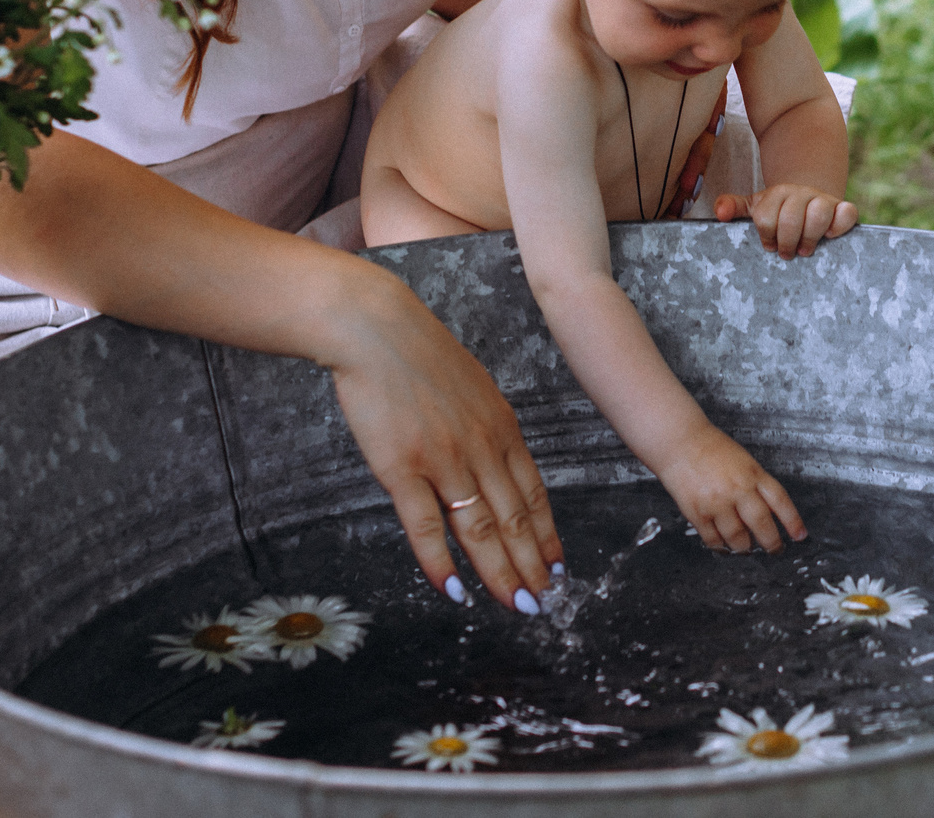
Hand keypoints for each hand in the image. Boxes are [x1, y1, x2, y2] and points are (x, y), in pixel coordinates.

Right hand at [321, 267, 564, 611]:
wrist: (375, 329)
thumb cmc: (418, 354)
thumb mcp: (472, 386)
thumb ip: (487, 427)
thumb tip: (497, 457)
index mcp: (501, 427)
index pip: (533, 493)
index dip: (547, 533)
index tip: (557, 565)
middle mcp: (481, 447)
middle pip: (514, 519)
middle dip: (533, 565)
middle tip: (545, 601)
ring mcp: (444, 460)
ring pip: (480, 529)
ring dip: (501, 573)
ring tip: (515, 604)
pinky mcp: (402, 468)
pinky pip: (427, 526)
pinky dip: (441, 563)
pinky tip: (454, 590)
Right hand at [656, 425, 806, 553]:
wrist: (679, 442)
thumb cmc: (711, 448)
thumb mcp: (744, 461)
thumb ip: (756, 484)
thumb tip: (770, 513)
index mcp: (752, 473)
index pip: (780, 501)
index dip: (793, 521)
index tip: (800, 536)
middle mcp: (737, 489)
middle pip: (762, 524)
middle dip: (772, 543)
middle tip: (775, 550)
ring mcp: (717, 502)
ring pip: (738, 538)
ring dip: (745, 548)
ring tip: (747, 548)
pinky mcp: (697, 513)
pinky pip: (714, 540)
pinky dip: (721, 547)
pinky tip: (725, 547)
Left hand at [715, 184, 858, 257]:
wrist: (809, 193)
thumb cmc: (779, 208)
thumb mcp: (756, 205)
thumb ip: (735, 207)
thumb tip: (720, 214)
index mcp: (777, 194)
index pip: (766, 217)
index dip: (766, 235)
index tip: (769, 244)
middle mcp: (801, 193)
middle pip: (791, 218)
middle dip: (786, 242)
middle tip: (786, 253)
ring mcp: (824, 199)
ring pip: (819, 213)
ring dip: (810, 237)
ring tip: (805, 250)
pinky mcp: (843, 207)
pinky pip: (847, 213)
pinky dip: (840, 226)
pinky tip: (830, 237)